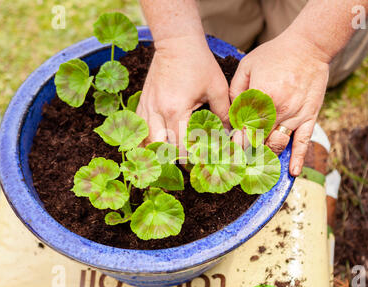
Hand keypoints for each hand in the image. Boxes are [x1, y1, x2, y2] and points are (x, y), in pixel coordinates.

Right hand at [137, 36, 229, 153]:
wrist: (176, 42)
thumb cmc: (199, 63)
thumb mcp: (217, 88)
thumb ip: (223, 113)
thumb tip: (228, 133)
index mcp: (177, 110)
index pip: (180, 146)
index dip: (191, 158)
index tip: (201, 162)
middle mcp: (157, 111)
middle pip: (161, 148)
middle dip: (174, 159)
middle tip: (187, 164)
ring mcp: (147, 107)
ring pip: (146, 141)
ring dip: (158, 151)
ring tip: (170, 158)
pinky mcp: (143, 102)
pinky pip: (139, 128)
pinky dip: (147, 139)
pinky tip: (155, 144)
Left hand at [230, 32, 329, 176]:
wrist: (309, 47)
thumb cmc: (275, 55)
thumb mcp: (247, 66)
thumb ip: (236, 91)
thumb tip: (230, 114)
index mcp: (260, 98)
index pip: (244, 129)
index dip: (235, 144)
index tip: (228, 155)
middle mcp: (277, 110)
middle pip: (258, 141)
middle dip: (247, 154)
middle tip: (238, 165)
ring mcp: (295, 116)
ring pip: (277, 145)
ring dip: (266, 156)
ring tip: (257, 165)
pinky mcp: (309, 117)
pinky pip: (303, 142)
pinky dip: (298, 159)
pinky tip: (293, 172)